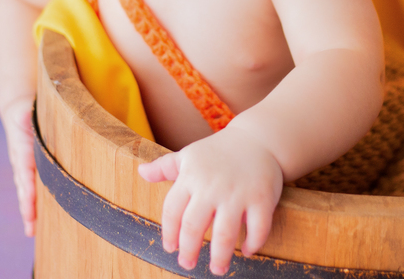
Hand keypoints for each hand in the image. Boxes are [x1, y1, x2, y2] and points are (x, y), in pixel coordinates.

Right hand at [0, 96, 37, 236]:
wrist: (17, 110)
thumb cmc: (24, 109)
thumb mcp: (25, 109)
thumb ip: (26, 113)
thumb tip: (25, 114)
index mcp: (21, 149)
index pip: (25, 171)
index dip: (28, 187)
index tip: (30, 202)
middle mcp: (20, 162)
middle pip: (24, 188)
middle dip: (27, 208)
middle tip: (31, 228)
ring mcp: (23, 167)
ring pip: (25, 192)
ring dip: (28, 211)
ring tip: (31, 231)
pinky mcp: (29, 170)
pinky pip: (30, 189)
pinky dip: (32, 204)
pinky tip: (36, 220)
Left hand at [138, 128, 282, 275]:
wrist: (258, 138)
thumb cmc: (219, 151)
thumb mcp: (189, 155)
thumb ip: (164, 166)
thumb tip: (141, 171)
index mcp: (191, 177)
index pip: (173, 211)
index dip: (169, 233)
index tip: (170, 248)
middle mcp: (212, 186)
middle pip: (194, 226)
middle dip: (189, 250)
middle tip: (187, 263)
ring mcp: (238, 193)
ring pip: (225, 233)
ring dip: (220, 256)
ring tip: (217, 269)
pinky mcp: (262, 197)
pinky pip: (257, 228)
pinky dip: (252, 243)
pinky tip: (247, 251)